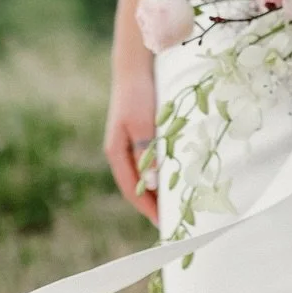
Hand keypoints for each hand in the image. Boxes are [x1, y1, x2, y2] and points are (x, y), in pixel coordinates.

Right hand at [103, 68, 159, 226]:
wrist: (135, 68)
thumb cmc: (138, 95)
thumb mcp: (143, 124)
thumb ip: (146, 153)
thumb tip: (152, 184)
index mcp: (116, 153)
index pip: (132, 190)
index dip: (147, 208)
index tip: (163, 224)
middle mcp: (120, 152)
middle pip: (136, 186)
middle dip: (152, 205)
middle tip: (173, 220)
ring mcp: (129, 145)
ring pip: (143, 175)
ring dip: (157, 191)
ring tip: (175, 206)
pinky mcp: (140, 136)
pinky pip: (149, 163)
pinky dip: (159, 174)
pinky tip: (173, 179)